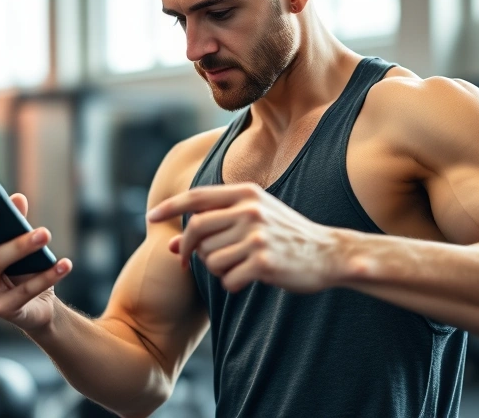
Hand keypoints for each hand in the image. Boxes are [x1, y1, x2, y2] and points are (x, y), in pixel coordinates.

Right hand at [0, 193, 72, 331]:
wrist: (37, 303)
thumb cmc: (22, 265)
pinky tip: (64, 264)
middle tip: (28, 222)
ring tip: (46, 234)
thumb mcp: (18, 239)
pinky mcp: (1, 308)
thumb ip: (15, 220)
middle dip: (5, 237)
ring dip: (22, 248)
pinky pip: (24, 291)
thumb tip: (17, 199)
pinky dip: (46, 276)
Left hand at [148, 183, 338, 293]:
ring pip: (210, 259)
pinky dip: (233, 285)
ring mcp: (257, 236)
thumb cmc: (285, 236)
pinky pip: (227, 280)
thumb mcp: (253, 218)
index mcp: (247, 193)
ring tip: (240, 266)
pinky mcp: (263, 262)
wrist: (328, 254)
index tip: (149, 216)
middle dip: (189, 250)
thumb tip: (172, 244)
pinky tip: (250, 278)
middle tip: (188, 261)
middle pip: (197, 231)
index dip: (170, 206)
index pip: (197, 197)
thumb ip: (216, 225)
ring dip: (218, 269)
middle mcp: (250, 210)